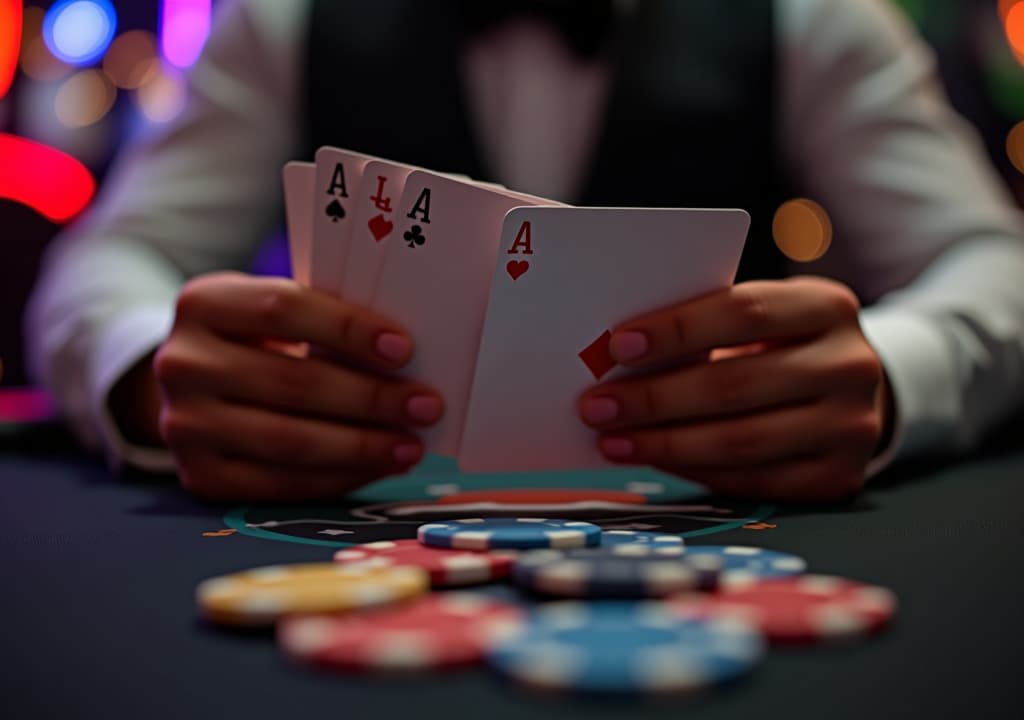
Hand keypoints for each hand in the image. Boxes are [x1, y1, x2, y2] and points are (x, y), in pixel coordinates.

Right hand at [150, 272, 443, 501]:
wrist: (194, 385)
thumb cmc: (258, 339)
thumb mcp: (272, 310)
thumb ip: (323, 320)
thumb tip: (406, 354)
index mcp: (203, 302)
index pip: (283, 308)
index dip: (347, 329)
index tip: (404, 349)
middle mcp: (182, 363)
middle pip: (292, 382)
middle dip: (370, 398)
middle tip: (425, 406)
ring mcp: (183, 425)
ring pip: (289, 441)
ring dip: (362, 446)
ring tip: (411, 445)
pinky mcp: (200, 475)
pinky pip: (280, 485)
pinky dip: (338, 477)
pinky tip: (377, 466)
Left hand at [577, 277, 891, 500]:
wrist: (850, 389)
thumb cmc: (781, 344)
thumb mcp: (764, 318)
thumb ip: (708, 328)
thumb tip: (619, 359)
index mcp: (828, 306)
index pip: (744, 312)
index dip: (678, 330)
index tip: (618, 347)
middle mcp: (850, 365)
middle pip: (735, 385)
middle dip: (655, 399)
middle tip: (597, 406)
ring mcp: (852, 427)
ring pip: (741, 442)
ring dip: (664, 444)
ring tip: (613, 441)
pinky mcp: (839, 477)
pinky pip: (752, 481)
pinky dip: (695, 471)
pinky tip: (656, 459)